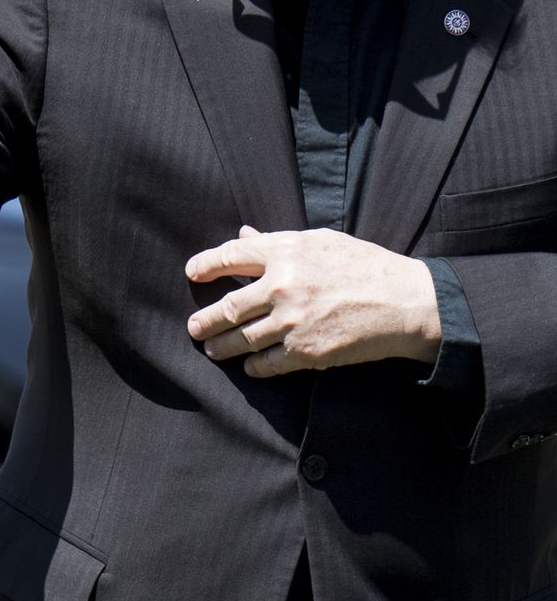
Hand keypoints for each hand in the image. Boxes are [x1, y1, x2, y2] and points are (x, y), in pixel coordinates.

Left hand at [185, 226, 441, 376]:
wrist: (406, 303)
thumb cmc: (366, 266)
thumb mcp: (322, 242)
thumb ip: (277, 241)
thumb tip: (244, 234)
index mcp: (284, 252)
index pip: (229, 256)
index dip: (205, 265)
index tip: (192, 273)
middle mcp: (281, 286)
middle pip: (227, 307)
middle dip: (205, 320)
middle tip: (193, 327)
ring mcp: (291, 322)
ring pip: (241, 339)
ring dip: (221, 347)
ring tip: (212, 349)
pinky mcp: (305, 352)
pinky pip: (266, 363)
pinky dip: (253, 366)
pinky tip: (249, 366)